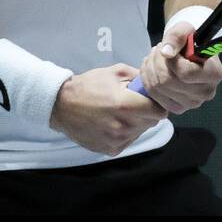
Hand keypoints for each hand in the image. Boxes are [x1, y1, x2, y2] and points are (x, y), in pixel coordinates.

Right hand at [50, 64, 167, 156]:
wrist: (61, 105)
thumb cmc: (88, 85)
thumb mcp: (114, 72)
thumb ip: (138, 76)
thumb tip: (153, 83)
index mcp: (126, 105)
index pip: (159, 112)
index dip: (157, 104)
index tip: (150, 100)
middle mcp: (123, 126)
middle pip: (152, 122)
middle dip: (147, 112)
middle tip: (133, 104)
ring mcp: (117, 140)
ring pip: (140, 132)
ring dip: (136, 123)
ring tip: (120, 113)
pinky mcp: (110, 150)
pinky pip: (128, 141)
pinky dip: (125, 133)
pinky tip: (112, 123)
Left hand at [135, 20, 221, 113]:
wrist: (188, 53)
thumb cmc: (190, 41)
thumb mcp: (186, 29)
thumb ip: (177, 36)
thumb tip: (166, 53)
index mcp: (214, 74)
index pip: (186, 73)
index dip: (172, 60)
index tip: (170, 50)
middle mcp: (206, 93)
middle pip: (168, 81)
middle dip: (157, 61)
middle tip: (158, 49)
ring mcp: (191, 103)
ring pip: (158, 87)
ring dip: (150, 68)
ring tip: (155, 56)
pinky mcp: (177, 108)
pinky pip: (153, 95)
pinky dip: (147, 79)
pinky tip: (152, 68)